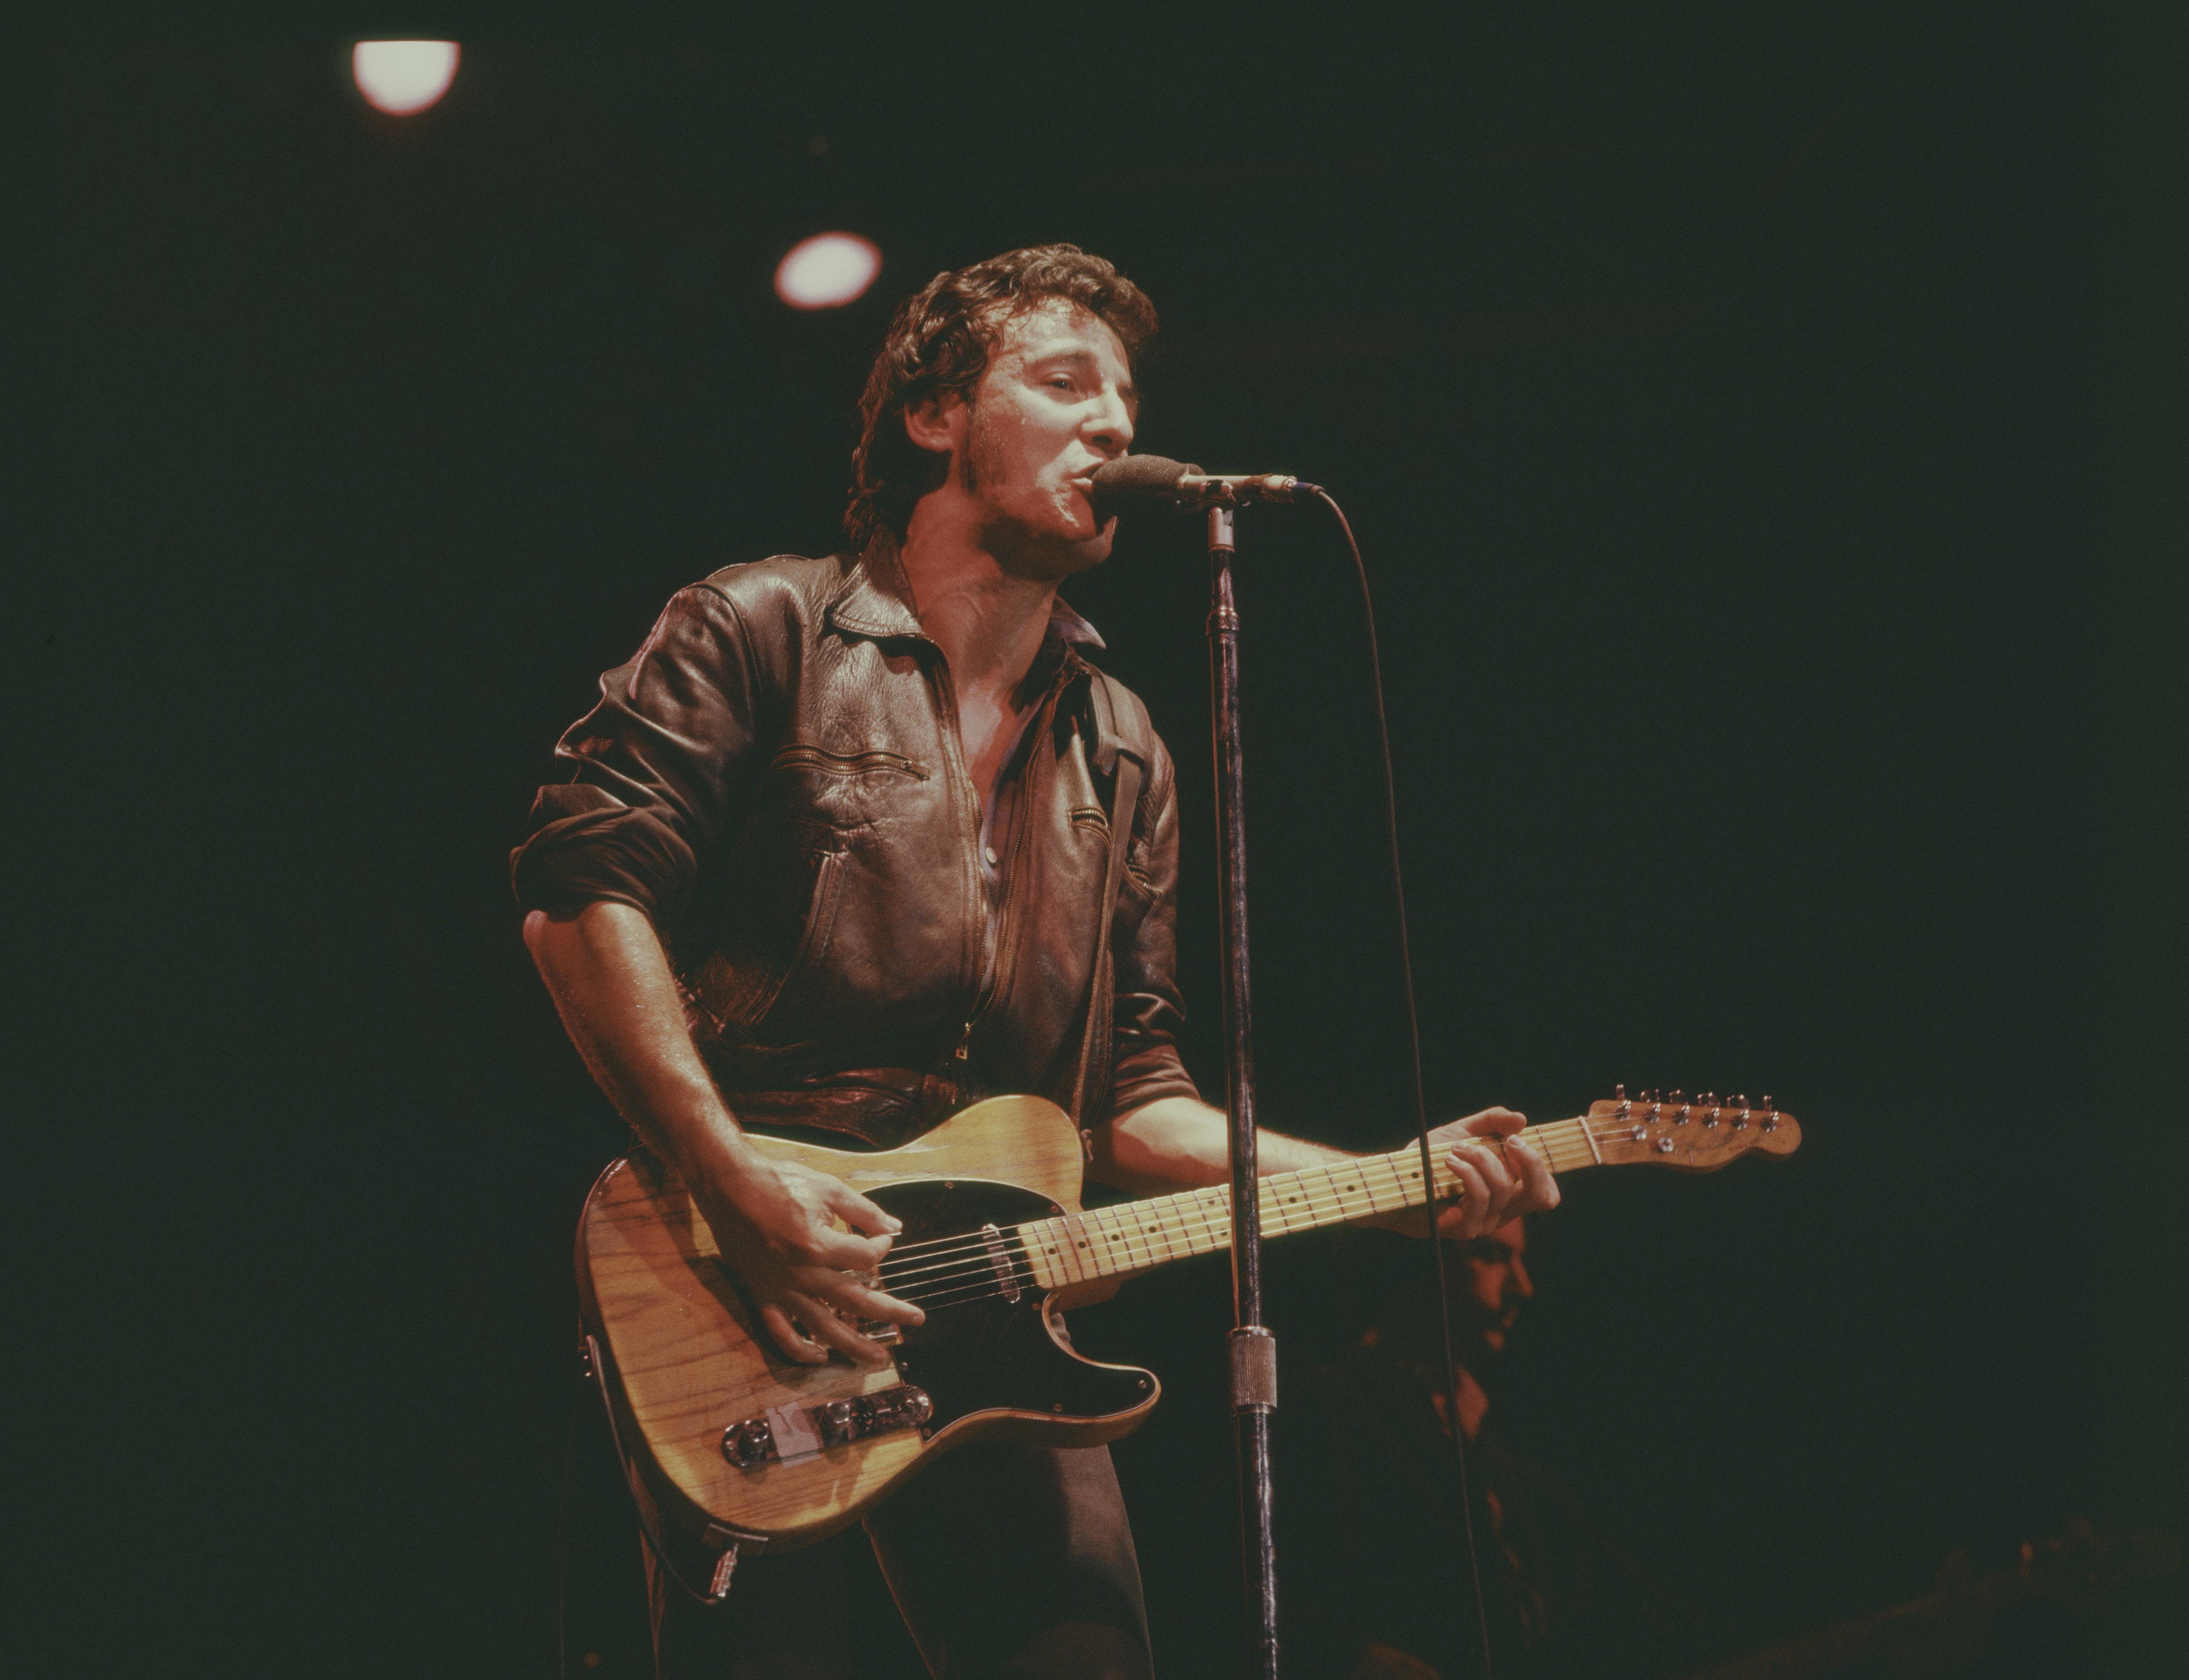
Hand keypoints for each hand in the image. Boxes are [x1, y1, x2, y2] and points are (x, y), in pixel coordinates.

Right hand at [699, 1151, 925, 1365]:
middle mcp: (802, 1273)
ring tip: (877, 1357)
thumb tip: (895, 1229)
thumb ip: (864, 1211)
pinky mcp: (762, 1294)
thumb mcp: (828, 1188)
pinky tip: (820, 1356)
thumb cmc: (779, 1181)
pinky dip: (800, 1349)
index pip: (867, 1258)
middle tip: (916, 1319)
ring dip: (854, 1345)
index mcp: (818, 1244)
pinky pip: (781, 1332)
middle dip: (891, 1311)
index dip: (883, 1247)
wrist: (728, 1185)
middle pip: (857, 1300)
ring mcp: (781, 1288)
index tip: (884, 1239)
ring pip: (823, 1327)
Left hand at [1419, 1106, 1559, 1239]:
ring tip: (1456, 1148)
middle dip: (1532, 1163)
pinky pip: (1480, 1197)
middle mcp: (1502, 1211)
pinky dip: (1467, 1172)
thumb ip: (1492, 1122)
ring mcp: (1485, 1222)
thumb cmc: (1431, 1160)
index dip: (1541, 1167)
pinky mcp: (1464, 1227)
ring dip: (1481, 1159)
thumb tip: (1521, 1119)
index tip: (1516, 1140)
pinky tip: (1448, 1160)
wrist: (1396, 1181)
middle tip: (1510, 1141)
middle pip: (1540, 1196)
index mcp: (1509, 1193)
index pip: (1546, 1193)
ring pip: (1504, 1188)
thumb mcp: (1463, 1132)